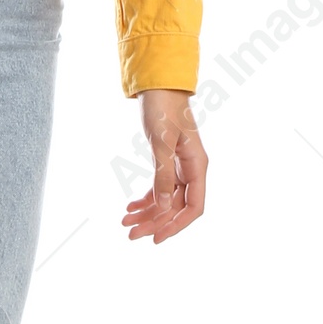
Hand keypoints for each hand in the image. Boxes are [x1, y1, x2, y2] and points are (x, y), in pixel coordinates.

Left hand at [122, 89, 206, 242]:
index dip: (177, 225)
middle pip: (176, 206)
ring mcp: (179, 166)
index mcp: (197, 166)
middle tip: (130, 235)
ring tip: (125, 223)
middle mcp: (191, 169)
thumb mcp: (161, 143)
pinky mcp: (167, 161)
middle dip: (155, 222)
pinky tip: (130, 208)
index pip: (194, 206)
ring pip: (165, 199)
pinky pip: (159, 187)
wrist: (158, 86)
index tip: (157, 238)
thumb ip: (163, 175)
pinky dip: (145, 199)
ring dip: (147, 213)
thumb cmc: (163, 109)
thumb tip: (163, 206)